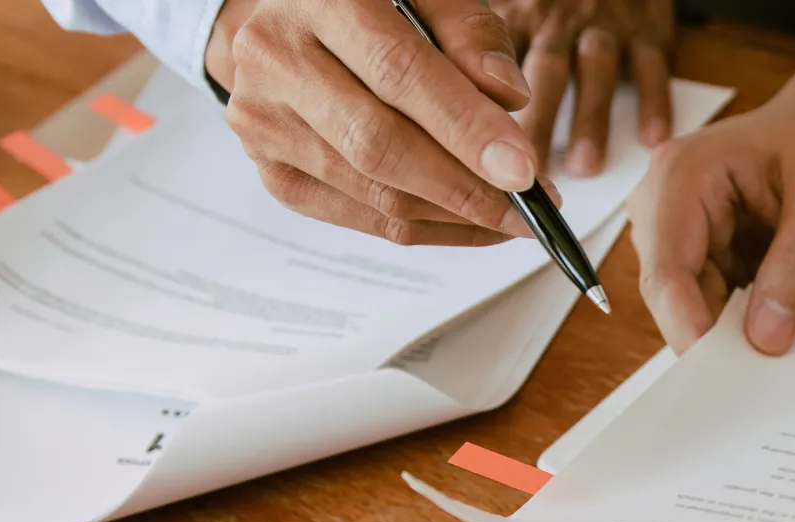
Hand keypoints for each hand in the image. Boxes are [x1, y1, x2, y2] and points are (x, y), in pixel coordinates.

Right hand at [205, 0, 552, 245]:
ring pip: (371, 191)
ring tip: (511, 216)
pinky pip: (359, 217)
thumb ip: (470, 33)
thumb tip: (509, 98)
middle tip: (530, 207)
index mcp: (319, 0)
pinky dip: (423, 227)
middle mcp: (277, 61)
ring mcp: (264, 122)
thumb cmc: (373, 3)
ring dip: (452, 216)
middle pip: (379, 145)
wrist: (289, 20)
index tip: (523, 170)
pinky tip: (468, 223)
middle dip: (466, 188)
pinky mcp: (272, 172)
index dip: (465, 127)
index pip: (398, 73)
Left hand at [491, 0, 674, 175]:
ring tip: (584, 167)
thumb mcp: (517, 17)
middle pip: (545, 68)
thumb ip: (489, 59)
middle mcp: (560, 21)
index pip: (497, 64)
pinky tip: (651, 139)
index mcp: (521, 19)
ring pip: (596, 68)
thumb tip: (471, 126)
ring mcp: (604, 25)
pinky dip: (653, 100)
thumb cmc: (557, 4)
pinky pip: (650, 64)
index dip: (490, 108)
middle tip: (526, 174)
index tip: (481, 157)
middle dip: (537, 121)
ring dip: (589, 118)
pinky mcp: (646, 29)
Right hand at [628, 101, 794, 354]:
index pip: (667, 265)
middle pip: (671, 293)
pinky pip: (713, 305)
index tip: (719, 373)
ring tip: (777, 359)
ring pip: (692, 307)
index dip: (687, 324)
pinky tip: (776, 335)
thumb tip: (767, 337)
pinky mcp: (701, 257)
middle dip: (711, 336)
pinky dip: (743, 324)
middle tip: (756, 384)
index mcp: (681, 175)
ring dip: (731, 334)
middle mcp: (664, 205)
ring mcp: (679, 234)